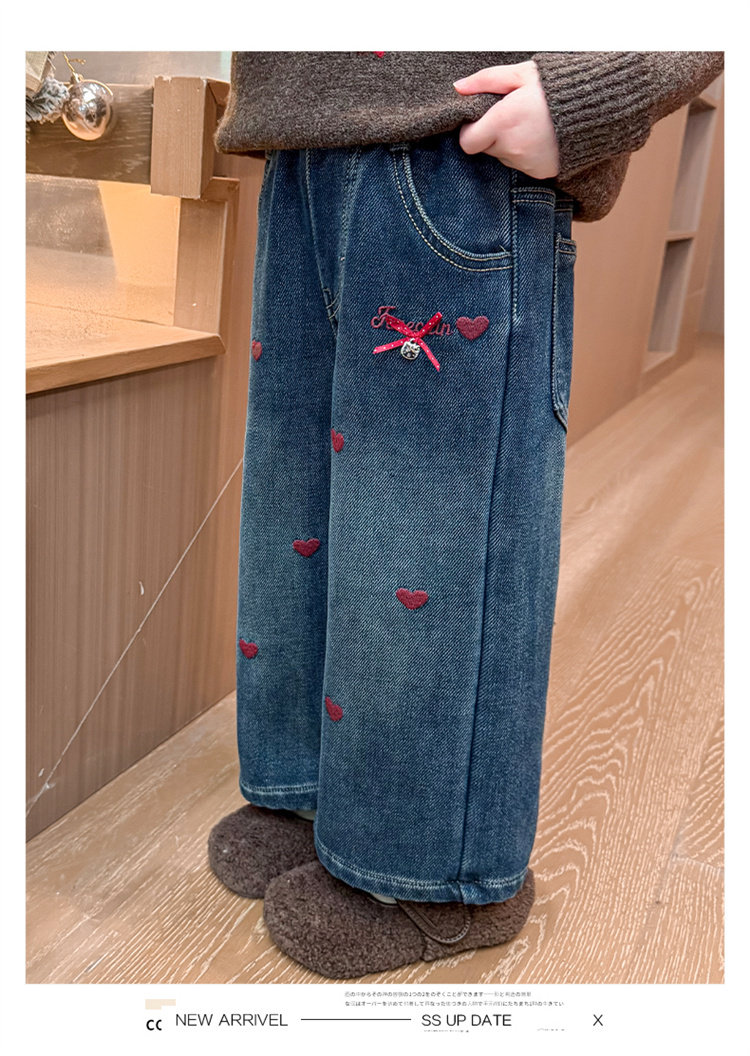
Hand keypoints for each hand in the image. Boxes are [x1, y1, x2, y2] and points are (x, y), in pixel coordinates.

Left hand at [453, 60, 559, 178]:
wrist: (595, 108)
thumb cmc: (556, 86)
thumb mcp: (521, 74)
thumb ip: (486, 80)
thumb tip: (458, 88)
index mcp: (502, 123)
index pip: (467, 142)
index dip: (471, 130)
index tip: (483, 118)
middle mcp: (511, 148)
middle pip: (486, 149)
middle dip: (492, 134)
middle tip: (512, 117)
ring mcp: (525, 163)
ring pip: (503, 158)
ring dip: (509, 144)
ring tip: (530, 125)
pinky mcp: (539, 173)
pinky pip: (521, 166)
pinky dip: (526, 154)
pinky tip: (540, 138)